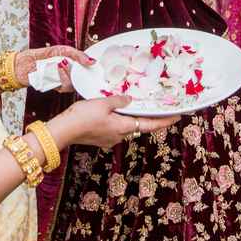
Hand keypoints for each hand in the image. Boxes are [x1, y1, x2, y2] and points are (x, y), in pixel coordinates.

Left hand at [14, 45, 93, 92]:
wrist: (25, 64)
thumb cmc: (43, 56)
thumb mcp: (62, 50)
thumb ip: (78, 54)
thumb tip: (91, 60)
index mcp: (74, 66)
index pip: (87, 70)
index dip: (90, 69)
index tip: (91, 64)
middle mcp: (70, 75)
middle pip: (81, 78)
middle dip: (77, 71)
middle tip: (69, 62)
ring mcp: (63, 83)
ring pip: (72, 83)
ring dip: (66, 73)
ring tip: (59, 63)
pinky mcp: (56, 88)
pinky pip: (63, 87)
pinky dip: (59, 77)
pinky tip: (55, 70)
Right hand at [51, 96, 180, 148]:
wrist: (63, 131)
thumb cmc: (83, 116)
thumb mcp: (103, 102)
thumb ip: (119, 101)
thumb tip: (129, 100)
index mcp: (124, 127)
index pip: (150, 125)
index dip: (164, 121)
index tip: (177, 117)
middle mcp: (119, 136)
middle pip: (139, 126)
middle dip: (148, 118)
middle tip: (158, 109)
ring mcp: (110, 139)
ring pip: (126, 127)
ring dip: (132, 119)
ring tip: (135, 107)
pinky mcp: (100, 139)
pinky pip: (115, 128)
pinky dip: (119, 120)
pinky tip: (115, 112)